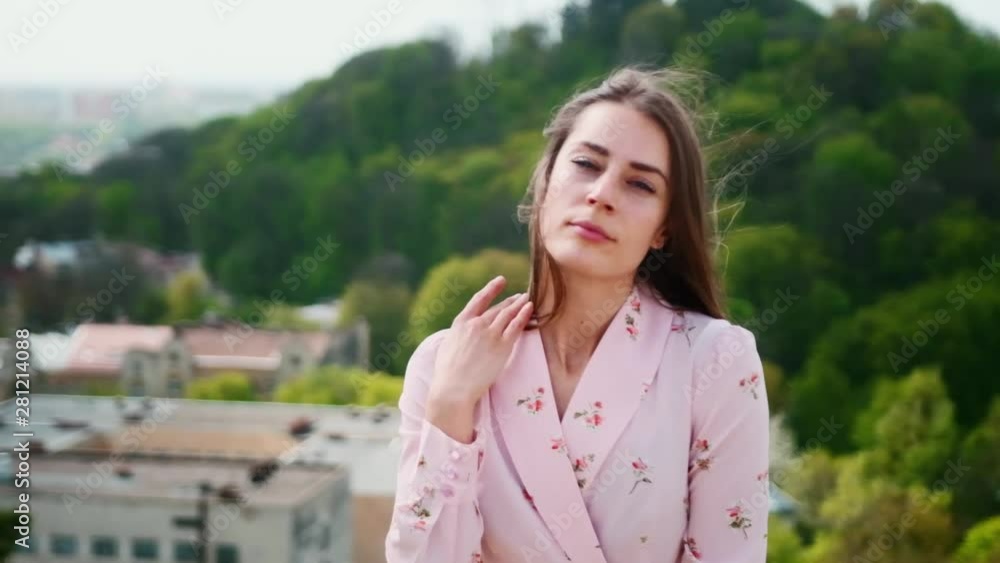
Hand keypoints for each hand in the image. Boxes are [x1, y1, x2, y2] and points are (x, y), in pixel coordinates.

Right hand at [426, 276, 532, 438]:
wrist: (454, 388)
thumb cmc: (447, 373)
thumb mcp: (447, 346)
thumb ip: (458, 335)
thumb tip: (461, 334)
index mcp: (461, 322)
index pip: (479, 300)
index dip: (491, 289)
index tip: (501, 281)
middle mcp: (476, 324)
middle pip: (497, 308)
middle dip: (510, 301)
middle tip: (520, 296)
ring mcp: (490, 334)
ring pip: (508, 314)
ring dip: (519, 305)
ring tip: (527, 299)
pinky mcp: (502, 346)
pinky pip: (516, 326)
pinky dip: (524, 314)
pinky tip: (530, 308)